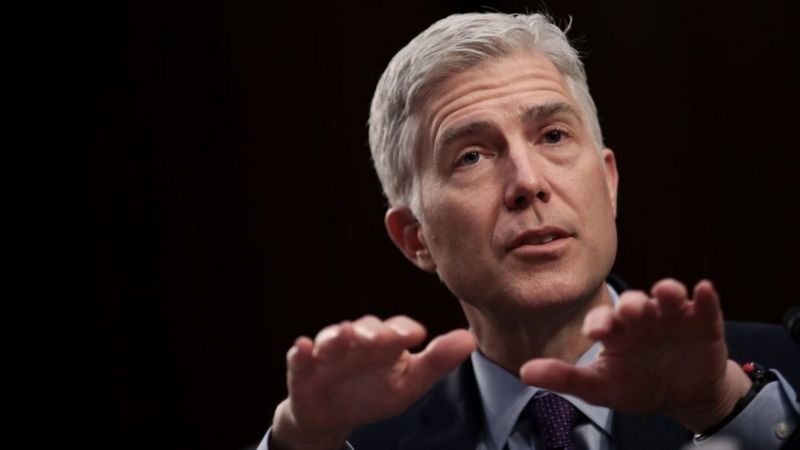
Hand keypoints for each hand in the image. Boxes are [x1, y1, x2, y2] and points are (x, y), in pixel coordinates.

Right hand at [271, 315, 475, 449]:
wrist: (332, 415)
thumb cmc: (374, 392)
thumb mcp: (410, 383)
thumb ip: (437, 361)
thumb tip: (470, 339)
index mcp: (386, 342)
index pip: (397, 329)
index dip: (404, 331)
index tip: (417, 336)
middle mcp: (357, 340)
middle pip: (364, 329)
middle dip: (371, 332)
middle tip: (380, 338)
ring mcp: (328, 352)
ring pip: (332, 338)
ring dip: (337, 336)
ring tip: (344, 336)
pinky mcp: (302, 368)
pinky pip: (299, 358)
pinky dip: (300, 353)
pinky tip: (302, 348)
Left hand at [519, 279, 751, 431]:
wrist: (684, 396)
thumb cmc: (638, 386)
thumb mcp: (600, 388)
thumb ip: (564, 378)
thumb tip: (524, 372)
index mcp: (615, 330)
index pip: (603, 319)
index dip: (600, 322)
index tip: (595, 330)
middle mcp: (642, 317)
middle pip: (635, 303)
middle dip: (633, 304)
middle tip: (631, 310)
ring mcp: (673, 317)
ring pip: (668, 296)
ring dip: (667, 291)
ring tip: (667, 293)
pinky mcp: (704, 322)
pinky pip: (704, 306)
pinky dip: (704, 297)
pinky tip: (704, 290)